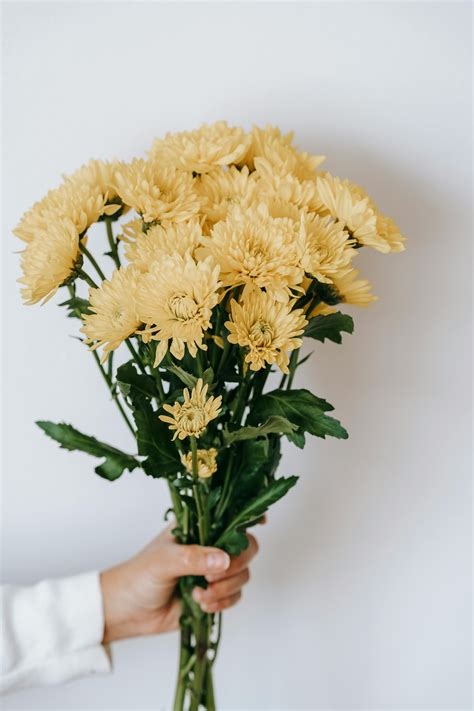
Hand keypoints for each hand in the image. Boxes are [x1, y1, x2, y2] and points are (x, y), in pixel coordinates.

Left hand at [100, 525, 258, 643]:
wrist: (126, 612)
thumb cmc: (138, 576)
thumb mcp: (163, 561)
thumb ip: (193, 558)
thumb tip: (223, 561)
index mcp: (197, 527)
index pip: (229, 515)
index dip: (248, 517)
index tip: (261, 523)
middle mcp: (209, 546)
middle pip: (246, 546)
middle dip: (237, 562)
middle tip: (214, 576)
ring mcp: (212, 571)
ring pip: (243, 574)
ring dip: (226, 588)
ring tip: (200, 594)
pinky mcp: (214, 595)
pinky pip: (235, 597)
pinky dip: (224, 603)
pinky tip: (203, 605)